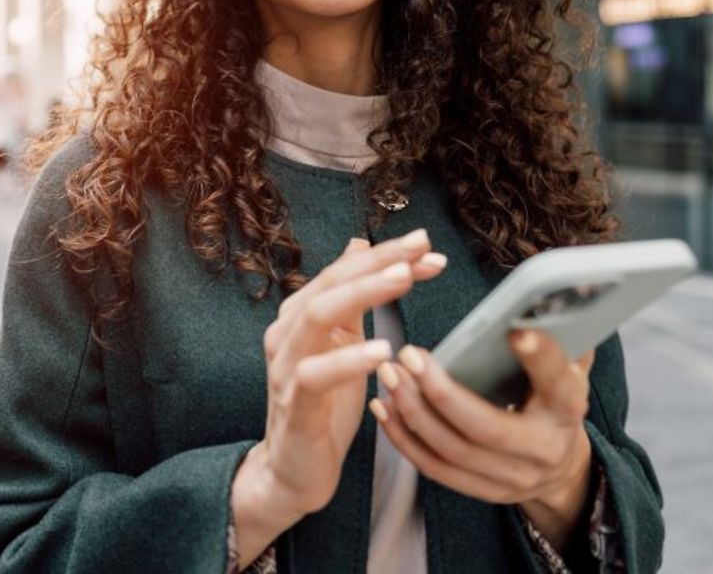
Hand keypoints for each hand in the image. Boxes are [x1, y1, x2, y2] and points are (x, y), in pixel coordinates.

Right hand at [230, 230, 446, 561]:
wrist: (294, 469)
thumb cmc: (324, 405)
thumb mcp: (342, 344)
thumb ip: (350, 298)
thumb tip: (359, 244)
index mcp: (300, 316)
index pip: (340, 272)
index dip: (382, 255)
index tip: (425, 246)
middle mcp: (287, 334)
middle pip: (329, 283)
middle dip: (377, 263)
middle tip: (419, 249)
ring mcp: (286, 368)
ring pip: (317, 316)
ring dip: (362, 294)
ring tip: (403, 280)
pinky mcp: (294, 405)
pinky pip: (314, 374)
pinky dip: (348, 359)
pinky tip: (382, 350)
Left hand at [370, 329, 594, 550]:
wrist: (561, 467)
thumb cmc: (551, 399)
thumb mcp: (564, 368)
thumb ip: (558, 336)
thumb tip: (546, 294)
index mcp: (568, 408)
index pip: (557, 382)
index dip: (539, 358)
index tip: (515, 330)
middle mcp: (543, 448)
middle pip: (487, 427)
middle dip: (441, 392)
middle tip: (409, 354)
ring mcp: (513, 477)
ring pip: (453, 450)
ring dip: (413, 411)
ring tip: (390, 374)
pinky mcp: (484, 491)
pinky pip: (436, 468)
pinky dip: (405, 438)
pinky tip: (384, 408)